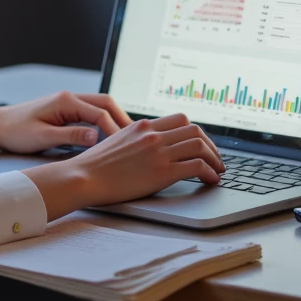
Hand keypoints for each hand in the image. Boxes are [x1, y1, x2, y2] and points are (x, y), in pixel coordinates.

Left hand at [0, 90, 132, 152]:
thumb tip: (95, 137)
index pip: (100, 113)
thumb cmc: (15, 131)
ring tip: (126, 139)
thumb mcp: (42, 137)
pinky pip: (91, 112)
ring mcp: (68, 102)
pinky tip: (108, 137)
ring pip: (100, 106)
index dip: (114, 130)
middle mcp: (70, 98)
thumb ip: (70, 136)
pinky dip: (103, 122)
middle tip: (135, 139)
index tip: (124, 146)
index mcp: (65, 101)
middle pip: (106, 103)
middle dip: (121, 120)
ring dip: (114, 120)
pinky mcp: (66, 110)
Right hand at [22, 111, 224, 222]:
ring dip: (214, 159)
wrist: (83, 177)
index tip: (201, 145)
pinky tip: (211, 180)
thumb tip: (149, 147)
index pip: (180, 120)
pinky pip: (197, 166)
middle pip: (195, 130)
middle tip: (215, 159)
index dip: (197, 133)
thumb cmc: (94, 166)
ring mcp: (158, 152)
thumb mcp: (116, 142)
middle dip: (211, 145)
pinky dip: (210, 173)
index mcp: (142, 126)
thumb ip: (135, 140)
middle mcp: (152, 135)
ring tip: (217, 171)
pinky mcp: (162, 171)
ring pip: (200, 145)